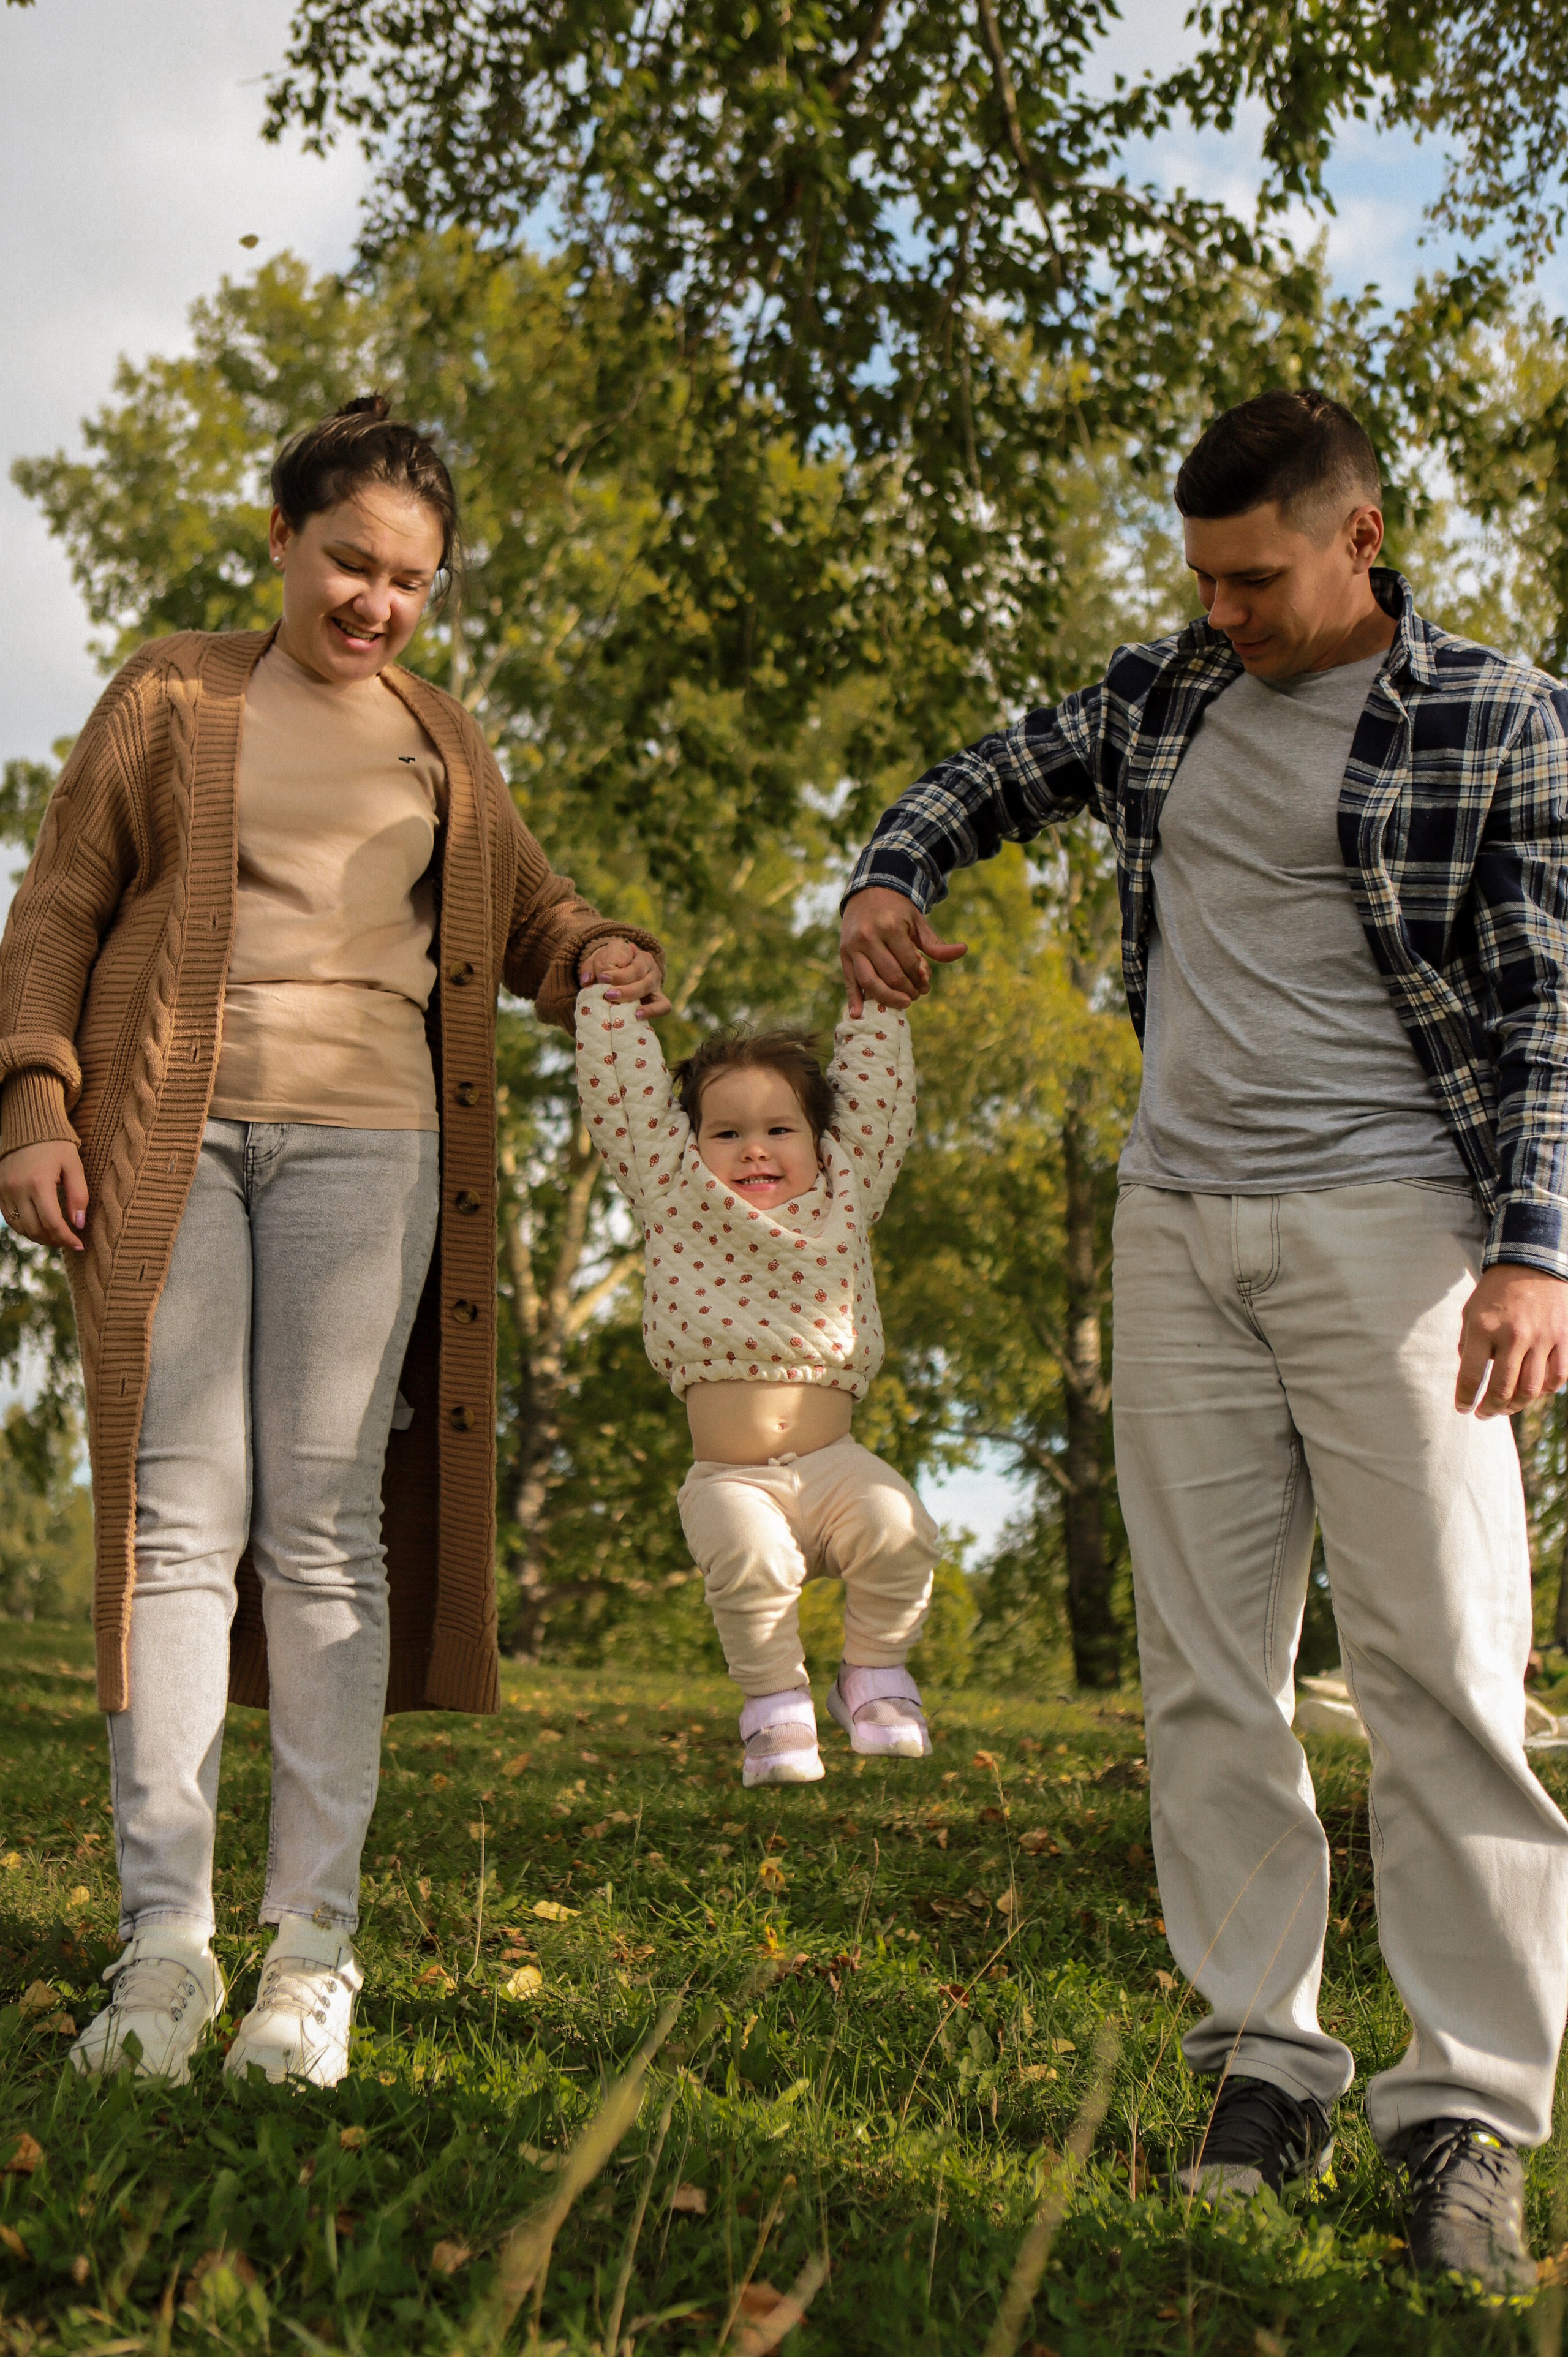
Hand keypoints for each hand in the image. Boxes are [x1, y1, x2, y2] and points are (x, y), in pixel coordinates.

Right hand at [0, 1141, 87, 1252]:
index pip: (52, 1223)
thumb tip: (79, 1224)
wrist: (29, 1126)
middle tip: (70, 1242)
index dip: (67, 1239)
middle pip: (35, 1229)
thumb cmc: (56, 1145)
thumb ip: (78, 1196)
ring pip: (21, 1228)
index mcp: (38, 1183)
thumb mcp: (74, 1166)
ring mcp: (5, 1191)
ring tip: (57, 1237)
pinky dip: (25, 1228)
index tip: (79, 1245)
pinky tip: (40, 1228)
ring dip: (39, 1238)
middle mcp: (17, 1189)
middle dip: (55, 1241)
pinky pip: (10, 1219)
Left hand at [578, 935, 670, 1017]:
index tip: (602, 978)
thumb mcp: (601, 961)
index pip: (633, 966)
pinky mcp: (659, 999)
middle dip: (625, 988)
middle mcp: (651, 969)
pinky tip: (637, 1016)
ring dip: (633, 998)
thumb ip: (591, 967)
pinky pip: (663, 1006)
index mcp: (639, 957)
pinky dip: (652, 1011)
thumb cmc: (612, 966)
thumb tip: (586, 981)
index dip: (618, 974)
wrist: (626, 972)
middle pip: (642, 979)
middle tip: (608, 995)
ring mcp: (656, 985)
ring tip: (619, 1007)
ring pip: (650, 990)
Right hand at [839, 886, 966, 1016]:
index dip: (919, 979)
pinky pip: (849, 979)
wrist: (868, 891)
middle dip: (906, 991)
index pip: (908, 963)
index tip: (925, 986)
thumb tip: (963, 950)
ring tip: (901, 1004)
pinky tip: (858, 1015)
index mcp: (890, 927)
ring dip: (887, 998)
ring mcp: (853, 946)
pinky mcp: (843, 953)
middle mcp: (869, 936)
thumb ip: (936, 943)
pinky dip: (853, 998)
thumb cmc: (897, 911)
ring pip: (869, 981)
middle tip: (914, 997)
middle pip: (891, 975)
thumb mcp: (918, 922)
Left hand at [1455, 1263, 1567, 1415]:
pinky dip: (1544, 1392)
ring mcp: (1541, 1338)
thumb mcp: (1471, 1312)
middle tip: (1483, 1414)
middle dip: (1490, 1409)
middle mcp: (1513, 1335)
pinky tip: (1532, 1392)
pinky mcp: (1563, 1338)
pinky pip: (1556, 1378)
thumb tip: (1470, 1377)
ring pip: (1531, 1390)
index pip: (1471, 1376)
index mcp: (1484, 1328)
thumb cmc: (1496, 1292)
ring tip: (1505, 1408)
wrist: (1532, 1264)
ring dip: (1516, 1406)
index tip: (1463, 1409)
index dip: (1465, 1399)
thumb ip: (1468, 1344)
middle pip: (1503, 1389)